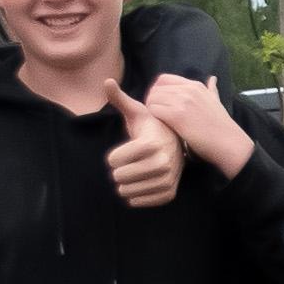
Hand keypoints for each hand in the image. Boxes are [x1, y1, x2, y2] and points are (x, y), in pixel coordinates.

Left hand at [103, 80, 183, 207]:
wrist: (177, 143)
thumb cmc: (151, 127)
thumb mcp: (136, 111)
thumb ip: (119, 99)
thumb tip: (107, 81)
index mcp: (150, 144)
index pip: (113, 160)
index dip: (113, 156)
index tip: (123, 151)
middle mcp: (162, 163)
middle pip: (119, 177)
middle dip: (118, 170)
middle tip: (128, 163)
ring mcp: (167, 179)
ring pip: (127, 192)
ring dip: (125, 185)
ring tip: (133, 173)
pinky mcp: (169, 192)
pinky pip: (140, 202)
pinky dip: (135, 197)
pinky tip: (138, 185)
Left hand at [144, 73, 254, 176]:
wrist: (229, 143)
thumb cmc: (222, 127)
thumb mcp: (217, 102)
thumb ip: (212, 90)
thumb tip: (213, 79)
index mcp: (195, 85)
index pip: (164, 79)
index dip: (157, 91)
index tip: (160, 104)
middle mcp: (188, 90)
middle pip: (156, 88)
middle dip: (152, 101)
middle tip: (156, 115)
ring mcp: (182, 101)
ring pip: (152, 98)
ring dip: (151, 110)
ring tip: (158, 122)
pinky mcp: (177, 115)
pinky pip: (154, 110)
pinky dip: (153, 118)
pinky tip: (161, 127)